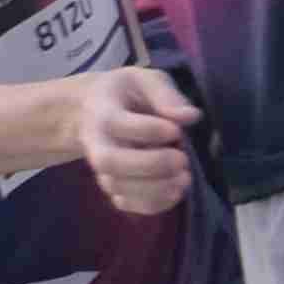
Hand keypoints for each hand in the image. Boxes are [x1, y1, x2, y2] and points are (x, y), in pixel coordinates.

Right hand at [74, 64, 202, 215]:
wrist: (93, 111)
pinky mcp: (113, 186)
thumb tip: (190, 117)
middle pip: (111, 162)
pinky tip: (175, 191)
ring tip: (184, 178)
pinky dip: (152, 204)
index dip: (149, 131)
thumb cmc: (125, 93)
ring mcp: (102, 168)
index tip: (176, 130)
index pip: (118, 124)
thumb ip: (164, 94)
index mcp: (103, 112)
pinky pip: (126, 203)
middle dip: (150, 165)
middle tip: (182, 159)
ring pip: (119, 188)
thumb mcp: (143, 79)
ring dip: (155, 189)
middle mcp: (97, 144)